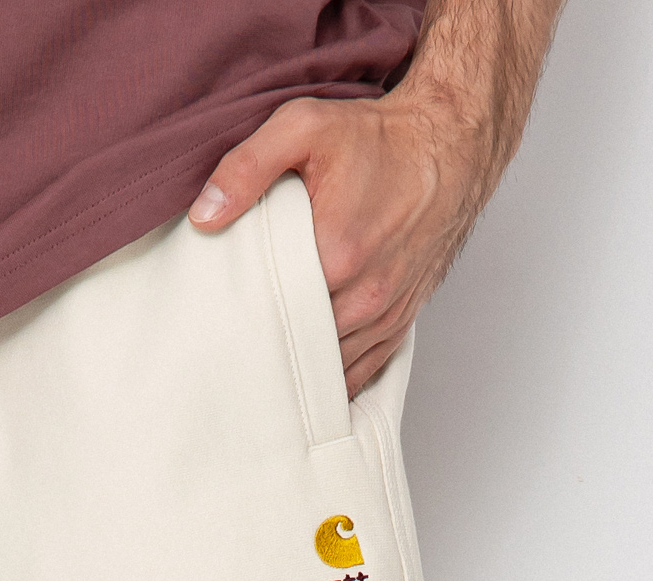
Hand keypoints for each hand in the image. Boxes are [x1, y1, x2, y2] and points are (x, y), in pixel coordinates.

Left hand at [189, 92, 499, 395]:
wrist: (448, 144)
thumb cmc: (378, 138)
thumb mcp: (303, 129)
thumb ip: (247, 167)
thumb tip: (204, 215)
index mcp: (334, 254)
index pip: (269, 314)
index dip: (240, 323)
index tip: (215, 326)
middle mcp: (364, 295)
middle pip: (298, 349)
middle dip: (265, 350)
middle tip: (230, 351)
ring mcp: (385, 314)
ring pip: (328, 369)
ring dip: (297, 369)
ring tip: (262, 364)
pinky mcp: (400, 322)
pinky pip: (360, 373)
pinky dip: (331, 380)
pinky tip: (305, 376)